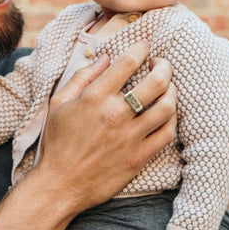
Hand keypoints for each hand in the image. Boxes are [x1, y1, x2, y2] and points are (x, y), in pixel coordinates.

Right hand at [0, 41, 176, 229]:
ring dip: (172, 91)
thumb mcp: (58, 104)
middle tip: (162, 63)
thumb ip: (81, 77)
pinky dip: (171, 119)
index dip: (141, 48)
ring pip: (167, 106)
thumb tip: (104, 57)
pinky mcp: (139, 157)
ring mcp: (130, 137)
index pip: (127, 62)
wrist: (60, 184)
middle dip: (164, 65)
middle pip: (156, 81)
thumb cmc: (56, 142)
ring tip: (167, 86)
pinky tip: (166, 113)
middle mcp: (115, 114)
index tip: (145, 45)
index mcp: (94, 97)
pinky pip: (167, 133)